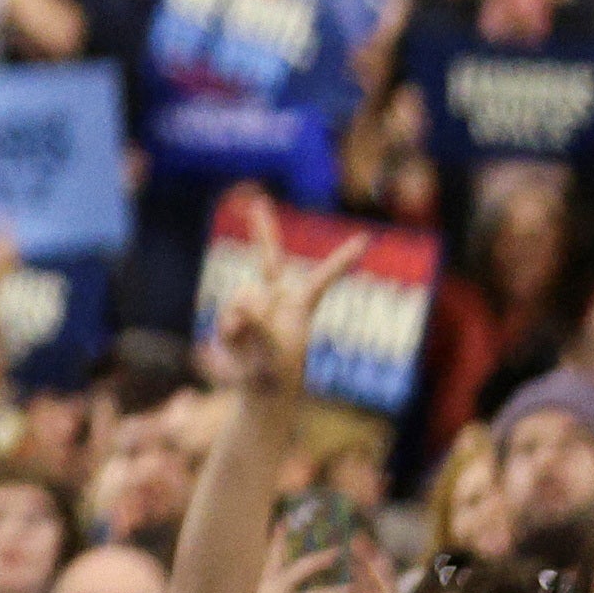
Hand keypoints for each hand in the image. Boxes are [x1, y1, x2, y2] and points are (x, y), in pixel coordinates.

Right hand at [208, 212, 366, 402]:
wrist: (258, 392)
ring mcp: (252, 305)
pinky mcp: (233, 315)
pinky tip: (236, 342)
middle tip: (257, 201)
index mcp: (301, 307)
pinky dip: (230, 327)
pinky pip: (227, 311)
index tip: (366, 240)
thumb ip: (261, 326)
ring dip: (241, 319)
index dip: (343, 259)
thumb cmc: (278, 376)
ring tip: (249, 345)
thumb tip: (244, 301)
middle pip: (268, 258)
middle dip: (262, 230)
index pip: (323, 279)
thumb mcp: (276, 355)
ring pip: (242, 294)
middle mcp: (276, 299)